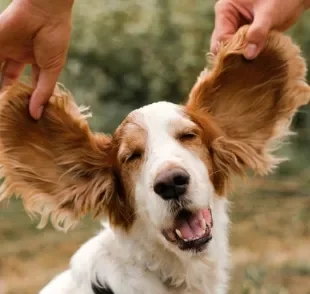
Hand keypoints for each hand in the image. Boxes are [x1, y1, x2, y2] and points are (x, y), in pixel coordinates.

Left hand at [0, 0, 73, 118]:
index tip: (28, 115)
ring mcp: (6, 48)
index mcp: (37, 61)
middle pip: (9, 77)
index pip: (30, 83)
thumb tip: (37, 114)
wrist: (46, 13)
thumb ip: (43, 91)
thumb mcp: (52, 69)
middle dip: (8, 93)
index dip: (30, 97)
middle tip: (6, 112)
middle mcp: (20, 55)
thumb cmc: (55, 39)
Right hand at [211, 0, 308, 58]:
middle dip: (233, 56)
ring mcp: (233, 29)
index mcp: (225, 10)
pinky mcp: (242, 37)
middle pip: (221, 46)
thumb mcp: (269, 13)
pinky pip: (239, 51)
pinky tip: (255, 61)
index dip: (231, 50)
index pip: (221, 38)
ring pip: (229, 51)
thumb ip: (259, 32)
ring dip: (240, 58)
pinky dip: (246, 57)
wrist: (295, 0)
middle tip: (247, 65)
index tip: (246, 59)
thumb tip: (248, 55)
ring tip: (252, 64)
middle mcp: (226, 20)